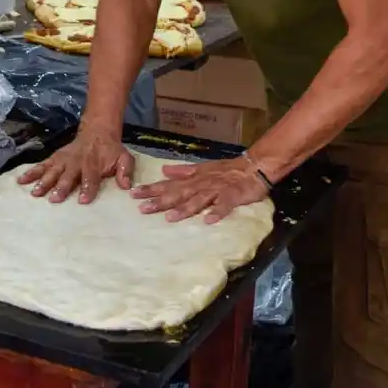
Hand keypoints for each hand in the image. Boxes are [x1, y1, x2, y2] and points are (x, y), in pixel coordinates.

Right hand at [17, 127, 135, 203]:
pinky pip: (41, 165)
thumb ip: (125, 171)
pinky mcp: (54, 159)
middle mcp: (77, 163)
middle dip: (62, 187)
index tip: (83, 200)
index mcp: (94, 165)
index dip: (88, 187)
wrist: (97, 132)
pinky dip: (31, 172)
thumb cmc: (111, 151)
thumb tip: (127, 186)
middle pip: (69, 176)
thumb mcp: (124, 158)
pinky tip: (21, 181)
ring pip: (52, 171)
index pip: (91, 177)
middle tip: (55, 199)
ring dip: (44, 181)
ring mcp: (64, 160)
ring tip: (36, 193)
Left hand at [131, 157, 270, 223]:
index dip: (152, 189)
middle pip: (179, 193)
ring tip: (170, 218)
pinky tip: (209, 220)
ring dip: (185, 209)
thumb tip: (164, 170)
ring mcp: (217, 190)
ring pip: (199, 200)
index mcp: (195, 179)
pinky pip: (225, 205)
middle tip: (142, 208)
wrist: (254, 167)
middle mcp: (202, 184)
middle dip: (161, 201)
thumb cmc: (227, 170)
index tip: (134, 194)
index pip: (170, 185)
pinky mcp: (233, 196)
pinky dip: (217, 212)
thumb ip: (183, 171)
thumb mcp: (203, 168)